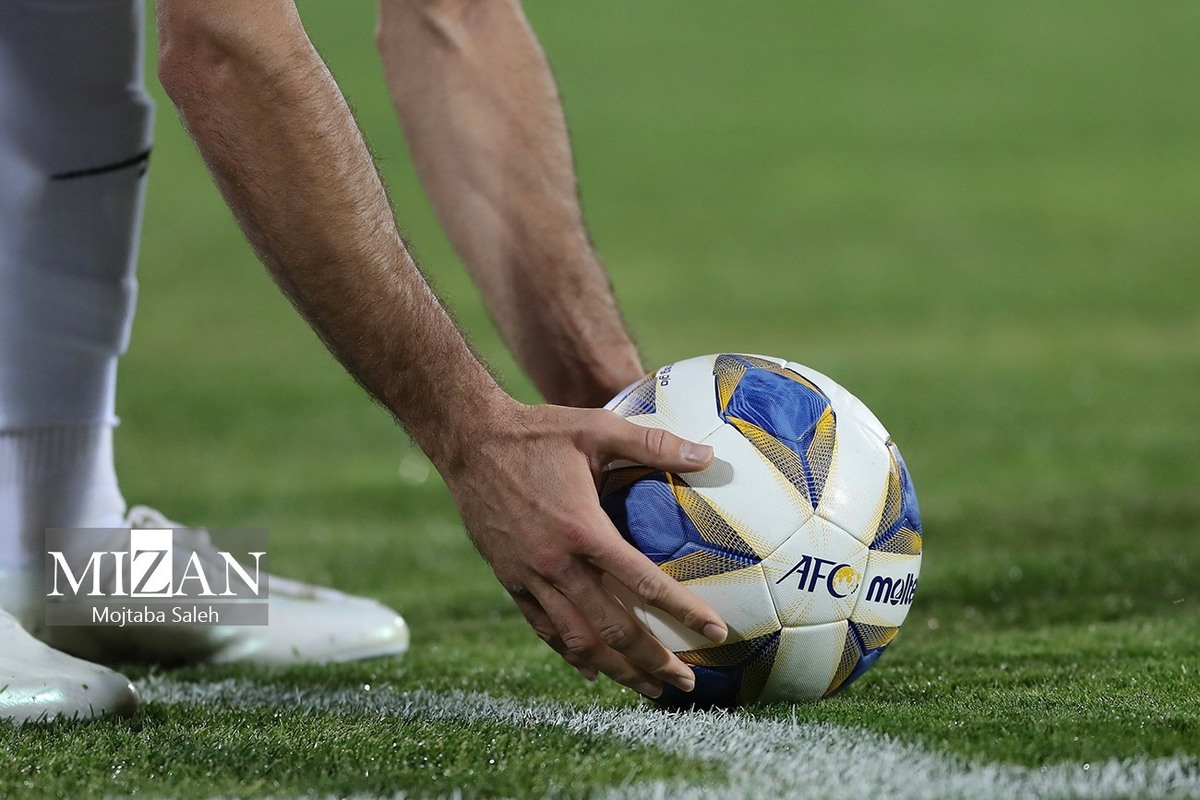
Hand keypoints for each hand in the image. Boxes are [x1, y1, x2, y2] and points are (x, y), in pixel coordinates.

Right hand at [444, 402, 727, 697]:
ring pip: (578, 639)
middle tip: (687, 682)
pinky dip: (571, 654)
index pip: (644, 583)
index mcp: (584, 530)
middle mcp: (557, 563)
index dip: (684, 611)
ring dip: (617, 669)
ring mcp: (530, 576)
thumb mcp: (598, 428)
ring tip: (649, 689)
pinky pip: (543, 628)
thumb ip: (654, 444)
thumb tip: (709, 455)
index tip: (716, 632)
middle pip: (613, 627)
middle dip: (653, 659)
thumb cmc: (539, 432)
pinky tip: (592, 669)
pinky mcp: (510, 580)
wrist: (470, 442)